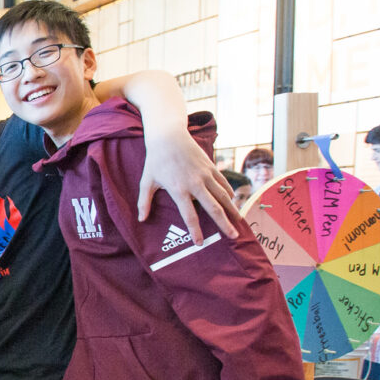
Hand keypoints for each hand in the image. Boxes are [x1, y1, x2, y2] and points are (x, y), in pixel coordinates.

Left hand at [139, 128, 238, 244]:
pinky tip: (234, 202)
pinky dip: (230, 193)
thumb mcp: (146, 182)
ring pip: (223, 195)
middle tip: (233, 236)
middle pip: (213, 208)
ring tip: (239, 222)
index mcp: (179, 190)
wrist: (169, 136)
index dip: (195, 231)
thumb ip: (144, 202)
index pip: (189, 215)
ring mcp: (206, 174)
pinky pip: (223, 183)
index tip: (200, 243)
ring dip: (232, 209)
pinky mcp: (211, 166)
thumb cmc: (155, 160)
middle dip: (224, 224)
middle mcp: (195, 184)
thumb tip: (141, 220)